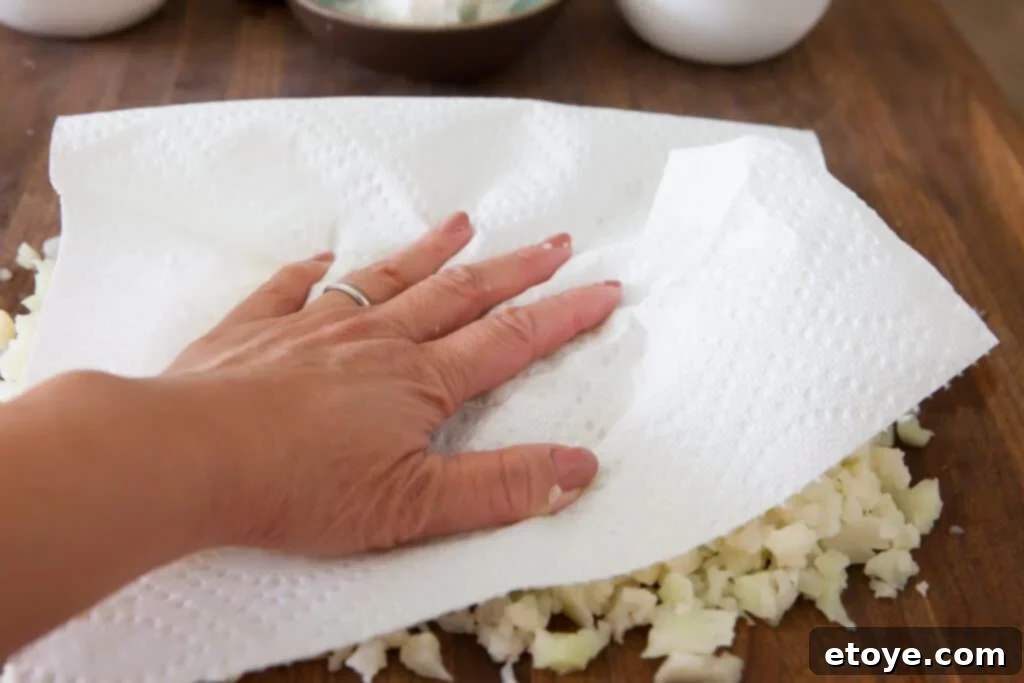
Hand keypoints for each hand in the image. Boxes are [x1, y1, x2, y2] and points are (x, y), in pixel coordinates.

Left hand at [165, 213, 620, 557]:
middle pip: (457, 295)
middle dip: (513, 269)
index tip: (602, 289)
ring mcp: (311, 329)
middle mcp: (374, 342)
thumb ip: (502, 487)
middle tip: (554, 240)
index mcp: (419, 381)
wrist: (189, 458)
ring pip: (384, 281)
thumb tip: (580, 468)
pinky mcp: (252, 333)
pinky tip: (324, 257)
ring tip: (462, 223)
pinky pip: (289, 290)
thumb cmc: (302, 485)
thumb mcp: (417, 505)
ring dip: (428, 252)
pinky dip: (311, 272)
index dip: (562, 316)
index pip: (509, 341)